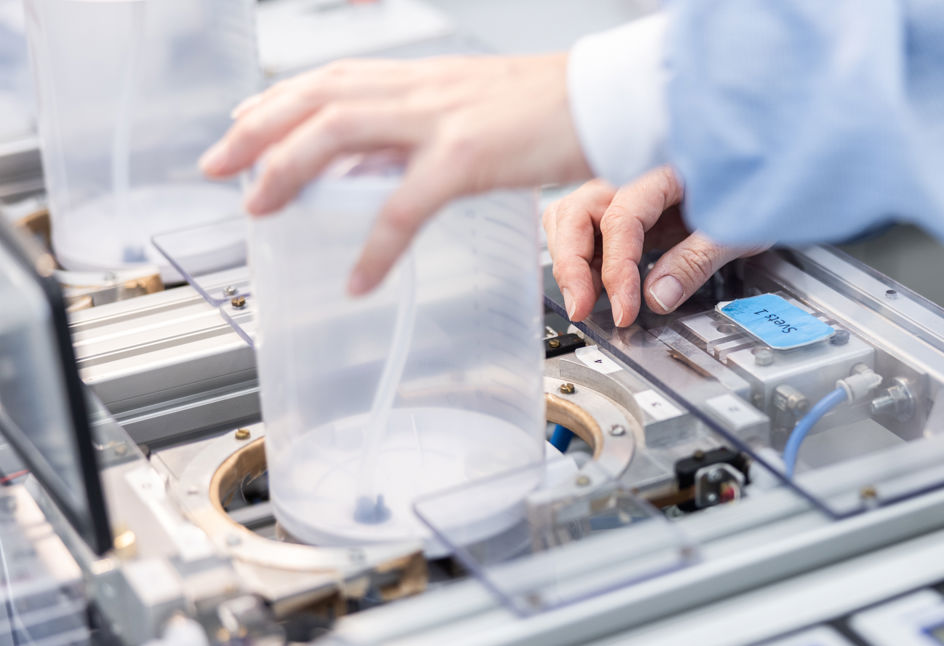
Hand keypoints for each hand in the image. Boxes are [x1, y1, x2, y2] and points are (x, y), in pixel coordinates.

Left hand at [200, 54, 592, 295]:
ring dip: (288, 169)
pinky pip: (404, 206)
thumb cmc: (555, 108)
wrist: (609, 99)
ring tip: (260, 209)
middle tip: (218, 168)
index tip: (242, 124)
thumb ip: (427, 127)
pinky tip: (358, 278)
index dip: (278, 100)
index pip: (332, 78)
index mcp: (424, 78)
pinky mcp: (468, 157)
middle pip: (317, 99)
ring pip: (339, 134)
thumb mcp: (478, 106)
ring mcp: (441, 120)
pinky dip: (375, 245)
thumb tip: (385, 160)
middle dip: (258, 132)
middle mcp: (422, 90)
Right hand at [543, 166, 766, 326]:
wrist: (769, 168)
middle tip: (582, 310)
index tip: (625, 309)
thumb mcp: (737, 227)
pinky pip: (591, 230)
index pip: (619, 219)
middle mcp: (632, 174)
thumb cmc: (759, 186)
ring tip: (587, 302)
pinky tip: (599, 289)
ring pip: (572, 220)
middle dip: (571, 266)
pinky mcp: (629, 210)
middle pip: (575, 213)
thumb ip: (696, 259)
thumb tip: (658, 296)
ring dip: (572, 262)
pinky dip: (586, 259)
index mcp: (660, 169)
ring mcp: (625, 190)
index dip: (616, 269)